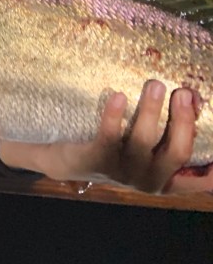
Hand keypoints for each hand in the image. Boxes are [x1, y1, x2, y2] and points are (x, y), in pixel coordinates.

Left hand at [0, 81, 212, 194]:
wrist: (65, 157)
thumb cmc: (115, 146)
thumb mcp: (146, 143)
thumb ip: (169, 129)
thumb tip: (192, 96)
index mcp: (167, 178)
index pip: (201, 181)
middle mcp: (150, 179)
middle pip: (177, 152)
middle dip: (184, 121)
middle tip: (183, 92)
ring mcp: (122, 172)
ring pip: (143, 141)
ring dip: (152, 110)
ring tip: (155, 84)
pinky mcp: (96, 159)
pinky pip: (108, 136)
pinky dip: (114, 116)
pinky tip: (118, 96)